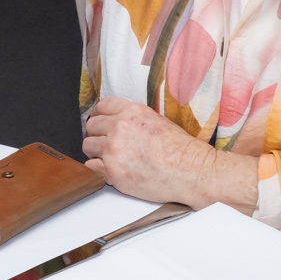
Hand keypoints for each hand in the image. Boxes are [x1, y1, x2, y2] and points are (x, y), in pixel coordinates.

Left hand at [80, 97, 256, 209]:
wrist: (192, 172)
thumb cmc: (181, 150)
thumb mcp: (156, 120)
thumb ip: (131, 118)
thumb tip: (115, 121)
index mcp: (131, 111)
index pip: (101, 107)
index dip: (101, 116)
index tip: (102, 124)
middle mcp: (119, 127)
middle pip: (91, 126)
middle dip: (97, 134)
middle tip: (107, 143)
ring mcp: (113, 149)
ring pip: (87, 146)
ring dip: (96, 152)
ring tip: (111, 158)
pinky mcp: (112, 171)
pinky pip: (90, 166)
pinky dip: (98, 169)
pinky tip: (111, 170)